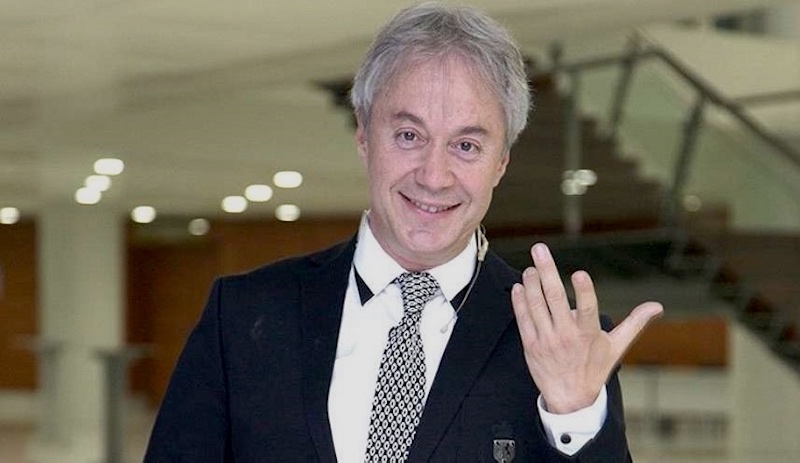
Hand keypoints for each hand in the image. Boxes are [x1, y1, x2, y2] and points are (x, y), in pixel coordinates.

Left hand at [511, 243, 662, 413]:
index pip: (587, 310)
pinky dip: (519, 302)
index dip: (583, 291)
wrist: (570, 398)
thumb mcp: (616, 346)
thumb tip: (657, 306)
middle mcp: (566, 336)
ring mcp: (546, 340)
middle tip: (539, 249)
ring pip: (536, 306)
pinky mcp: (530, 345)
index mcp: (589, 335)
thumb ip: (634, 322)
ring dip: (531, 283)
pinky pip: (523, 319)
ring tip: (530, 267)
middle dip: (546, 271)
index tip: (579, 273)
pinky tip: (519, 287)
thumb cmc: (594, 368)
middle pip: (554, 299)